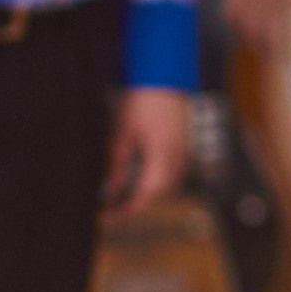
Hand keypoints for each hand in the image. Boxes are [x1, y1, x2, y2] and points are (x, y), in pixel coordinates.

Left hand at [103, 87, 192, 219]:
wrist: (162, 74)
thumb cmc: (140, 101)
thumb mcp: (121, 135)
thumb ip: (116, 165)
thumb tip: (108, 190)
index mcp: (161, 159)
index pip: (144, 196)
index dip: (125, 210)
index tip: (107, 217)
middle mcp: (176, 158)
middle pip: (157, 193)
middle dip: (135, 203)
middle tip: (111, 208)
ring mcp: (183, 151)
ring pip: (166, 183)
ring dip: (146, 192)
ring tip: (121, 195)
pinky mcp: (183, 143)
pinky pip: (171, 169)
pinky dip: (155, 178)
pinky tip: (140, 175)